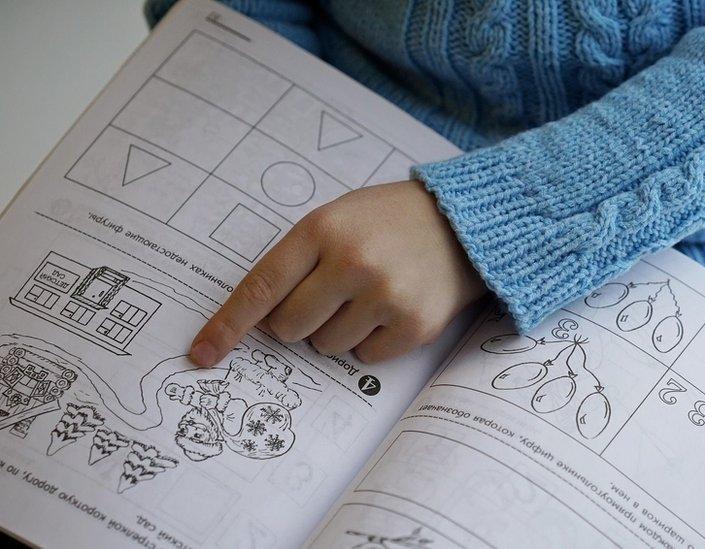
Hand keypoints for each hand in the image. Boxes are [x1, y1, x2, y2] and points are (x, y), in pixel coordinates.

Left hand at [188, 180, 485, 365]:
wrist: (465, 223)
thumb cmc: (389, 222)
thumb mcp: (338, 218)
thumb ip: (299, 260)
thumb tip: (263, 322)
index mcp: (323, 230)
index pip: (261, 287)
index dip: (228, 325)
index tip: (201, 354)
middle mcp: (352, 263)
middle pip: (289, 328)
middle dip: (298, 321)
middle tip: (329, 295)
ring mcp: (385, 296)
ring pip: (326, 346)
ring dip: (338, 330)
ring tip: (370, 295)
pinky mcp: (414, 326)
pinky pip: (364, 358)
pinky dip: (371, 341)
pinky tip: (392, 309)